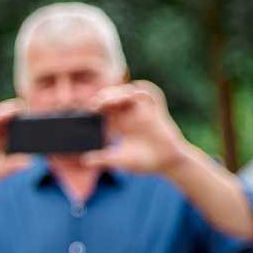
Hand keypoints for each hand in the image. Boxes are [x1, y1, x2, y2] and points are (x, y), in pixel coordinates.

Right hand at [0, 99, 29, 222]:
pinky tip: (1, 113)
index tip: (36, 121)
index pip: (12, 129)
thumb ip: (12, 165)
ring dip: (4, 111)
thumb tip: (30, 161)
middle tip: (30, 108)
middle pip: (3, 120)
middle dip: (15, 114)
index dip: (22, 124)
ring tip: (18, 107)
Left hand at [82, 80, 196, 175]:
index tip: (87, 111)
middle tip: (95, 103)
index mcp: (117, 124)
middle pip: (113, 98)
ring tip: (108, 100)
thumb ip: (103, 159)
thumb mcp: (119, 160)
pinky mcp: (155, 110)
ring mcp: (141, 111)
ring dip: (117, 93)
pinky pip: (150, 94)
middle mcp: (127, 115)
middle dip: (103, 97)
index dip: (94, 107)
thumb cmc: (143, 161)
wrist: (167, 163)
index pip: (103, 110)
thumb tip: (84, 160)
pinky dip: (143, 90)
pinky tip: (134, 91)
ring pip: (128, 93)